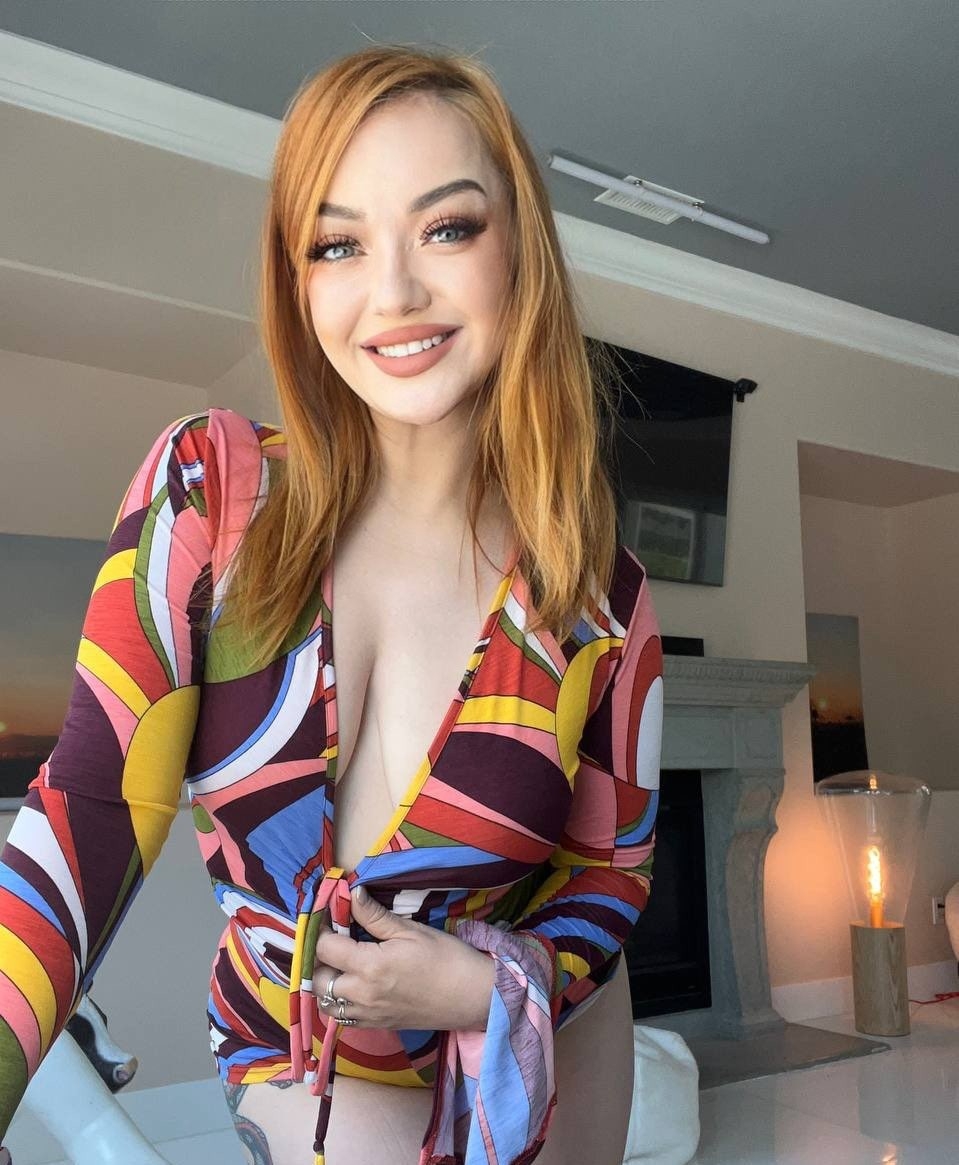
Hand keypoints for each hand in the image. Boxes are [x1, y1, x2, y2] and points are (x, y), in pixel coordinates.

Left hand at [312, 884, 494, 1031]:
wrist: (472, 997)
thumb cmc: (445, 958)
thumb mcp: (411, 931)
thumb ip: (375, 916)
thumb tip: (353, 894)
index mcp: (369, 966)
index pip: (324, 948)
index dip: (321, 929)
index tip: (329, 917)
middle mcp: (362, 994)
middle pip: (317, 979)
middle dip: (319, 958)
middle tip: (333, 940)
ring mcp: (368, 1015)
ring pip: (326, 1004)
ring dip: (325, 983)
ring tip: (340, 964)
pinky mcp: (377, 1026)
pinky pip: (342, 1019)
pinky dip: (338, 1002)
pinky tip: (353, 985)